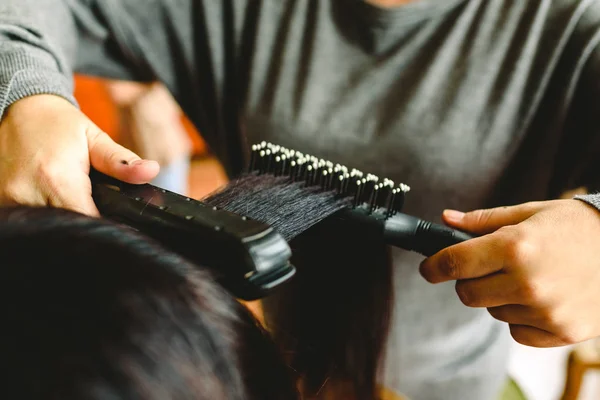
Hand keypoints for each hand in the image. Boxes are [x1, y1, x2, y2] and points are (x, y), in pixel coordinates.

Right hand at [0, 94, 159, 215]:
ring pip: (46, 227)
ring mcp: (9, 199)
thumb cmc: (58, 124)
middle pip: (66, 228)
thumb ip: (121, 162)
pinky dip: (43, 215)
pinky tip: (52, 202)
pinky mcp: (0, 200)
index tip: (115, 223)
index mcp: (57, 178)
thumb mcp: (94, 138)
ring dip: (62, 221)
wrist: (17, 108)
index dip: (104, 227)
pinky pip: (27, 218)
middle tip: (93, 210)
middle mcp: (29, 193)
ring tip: (72, 203)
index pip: (87, 221)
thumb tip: (151, 171)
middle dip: (83, 225)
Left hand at [419, 199, 599, 346]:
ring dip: (498, 297)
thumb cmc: (577, 227)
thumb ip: (484, 220)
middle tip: (486, 267)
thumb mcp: (530, 212)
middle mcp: (527, 282)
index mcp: (515, 246)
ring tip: (525, 277)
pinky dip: (519, 317)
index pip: (455, 263)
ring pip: (492, 312)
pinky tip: (539, 297)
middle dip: (468, 280)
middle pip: (467, 293)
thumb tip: (446, 219)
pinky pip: (516, 331)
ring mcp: (544, 311)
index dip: (434, 266)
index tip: (428, 268)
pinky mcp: (560, 332)